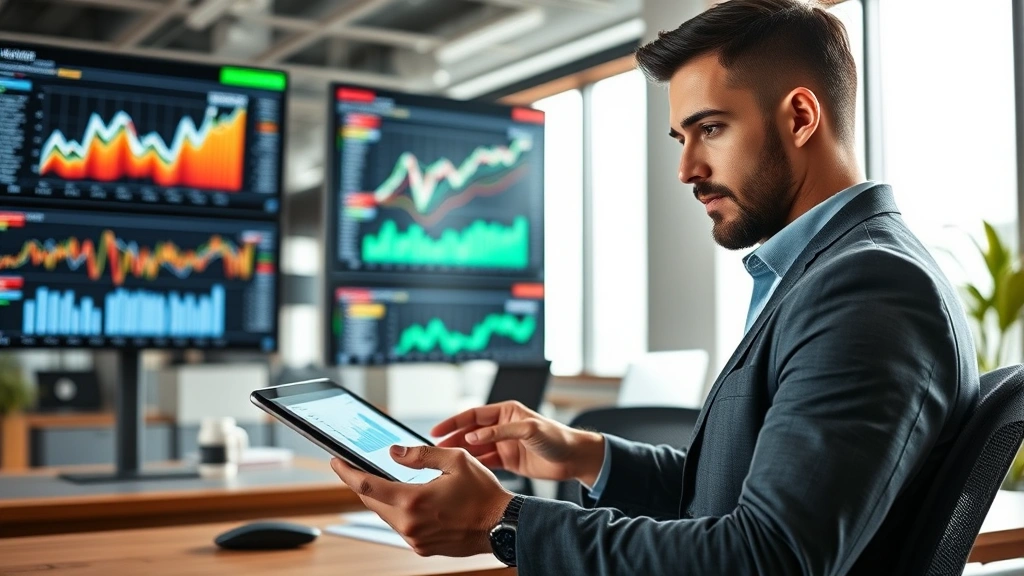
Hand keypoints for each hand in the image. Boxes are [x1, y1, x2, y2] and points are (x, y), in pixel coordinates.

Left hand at [330, 446, 512, 556]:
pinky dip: (400, 512)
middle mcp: (409, 523)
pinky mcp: (421, 548)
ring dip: (383, 498)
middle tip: (358, 468)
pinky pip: (401, 527)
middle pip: (372, 502)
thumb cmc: (482, 492)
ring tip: (388, 481)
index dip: (347, 472)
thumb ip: (420, 454)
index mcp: (414, 499)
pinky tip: (410, 500)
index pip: (366, 486)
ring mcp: (415, 539)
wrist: (501, 525)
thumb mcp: (455, 460)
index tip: (336, 461)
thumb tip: (393, 452)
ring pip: (386, 515)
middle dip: (363, 484)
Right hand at [430, 401, 605, 484]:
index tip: (436, 430)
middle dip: (453, 439)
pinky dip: (474, 465)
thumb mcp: (529, 430)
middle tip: (436, 449)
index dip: (454, 422)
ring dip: (461, 453)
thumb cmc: (557, 437)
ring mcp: (505, 444)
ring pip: (476, 448)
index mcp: (507, 412)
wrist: (575, 458)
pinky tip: (463, 471)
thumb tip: (473, 435)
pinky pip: (486, 462)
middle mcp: (503, 427)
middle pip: (471, 432)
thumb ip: (500, 432)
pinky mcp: (509, 461)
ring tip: (445, 461)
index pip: (473, 415)